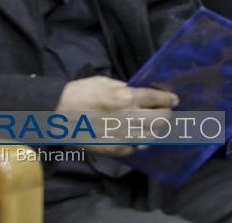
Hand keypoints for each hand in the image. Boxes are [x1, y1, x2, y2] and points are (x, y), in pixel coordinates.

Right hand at [56, 76, 178, 155]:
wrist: (57, 113)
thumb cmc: (81, 93)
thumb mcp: (106, 83)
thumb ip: (127, 89)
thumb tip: (144, 94)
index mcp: (126, 97)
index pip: (157, 99)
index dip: (169, 99)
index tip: (174, 100)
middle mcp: (127, 117)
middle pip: (161, 119)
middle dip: (167, 115)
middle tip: (167, 112)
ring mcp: (121, 135)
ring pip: (152, 136)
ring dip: (156, 130)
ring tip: (155, 125)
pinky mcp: (114, 149)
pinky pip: (136, 148)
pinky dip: (140, 142)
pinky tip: (139, 137)